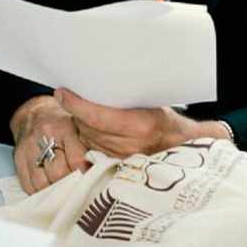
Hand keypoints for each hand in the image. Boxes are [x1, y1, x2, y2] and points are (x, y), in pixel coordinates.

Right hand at [11, 95, 91, 193]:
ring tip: (63, 190)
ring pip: (42, 183)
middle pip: (58, 173)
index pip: (76, 160)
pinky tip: (48, 187)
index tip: (90, 181)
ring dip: (54, 191)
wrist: (35, 113)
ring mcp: (29, 148)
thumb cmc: (62, 124)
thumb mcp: (80, 128)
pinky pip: (28, 185)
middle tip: (77, 188)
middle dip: (69, 185)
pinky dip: (40, 191)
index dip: (85, 174)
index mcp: (65, 128)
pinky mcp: (18, 158)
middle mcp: (45, 136)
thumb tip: (101, 172)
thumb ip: (90, 147)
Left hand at [55, 89, 226, 160]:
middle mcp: (128, 144)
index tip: (62, 92)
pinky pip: (91, 148)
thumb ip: (133, 95)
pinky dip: (87, 136)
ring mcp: (120, 158)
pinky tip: (88, 126)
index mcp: (141, 125)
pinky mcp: (116, 166)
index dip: (76, 104)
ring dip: (80, 123)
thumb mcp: (157, 104)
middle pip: (87, 126)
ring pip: (86, 138)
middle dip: (75, 110)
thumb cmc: (172, 123)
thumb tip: (113, 80)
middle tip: (69, 93)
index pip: (97, 115)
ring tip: (80, 107)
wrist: (185, 152)